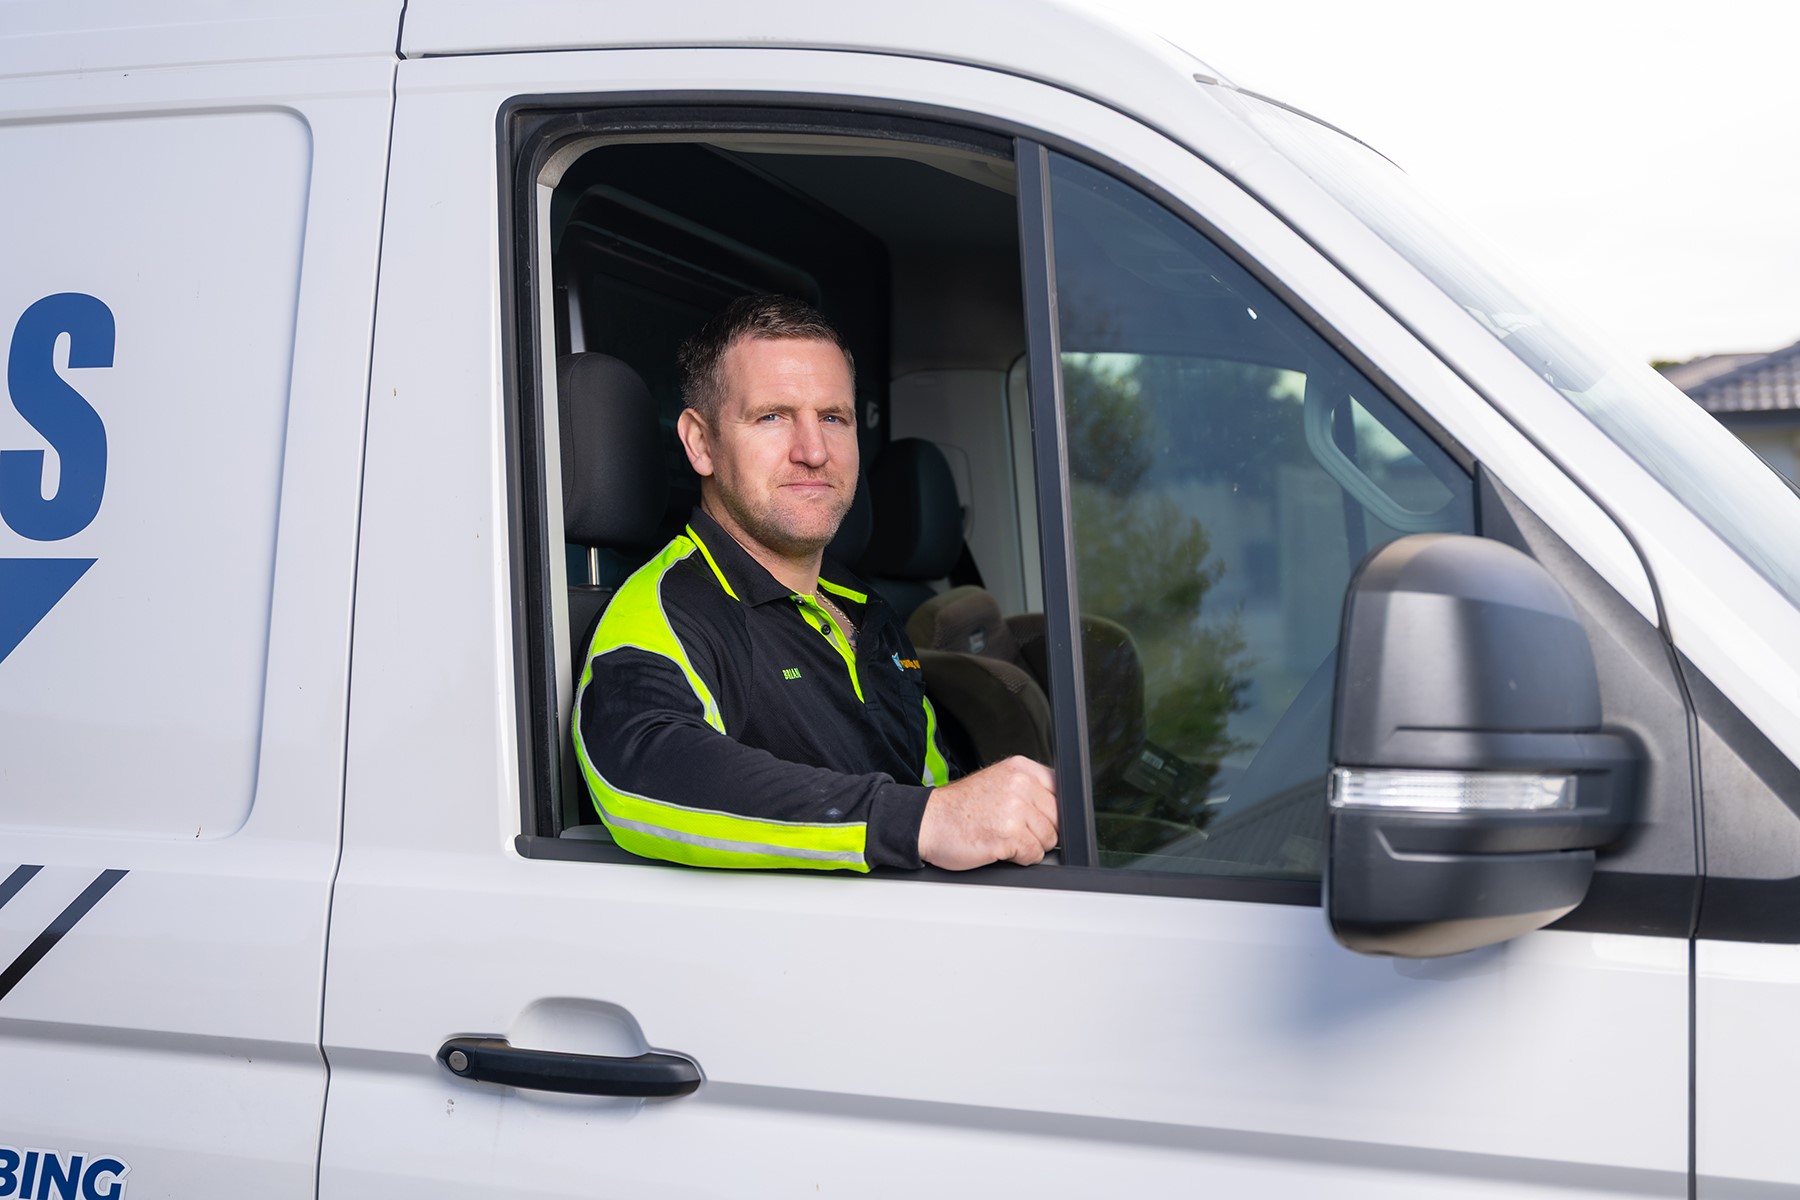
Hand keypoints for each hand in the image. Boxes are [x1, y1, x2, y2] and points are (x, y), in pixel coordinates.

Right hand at [918, 756, 1058, 869]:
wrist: (927, 821)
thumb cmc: (959, 807)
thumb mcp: (997, 782)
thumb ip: (1029, 789)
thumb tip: (1058, 810)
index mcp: (1020, 768)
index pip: (1062, 790)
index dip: (1053, 811)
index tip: (1040, 818)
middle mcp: (1020, 784)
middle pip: (1058, 818)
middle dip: (1042, 830)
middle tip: (1015, 830)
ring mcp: (1015, 809)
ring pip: (1049, 839)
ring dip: (1029, 845)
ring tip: (1003, 837)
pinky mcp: (1009, 834)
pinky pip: (1034, 855)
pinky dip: (1019, 858)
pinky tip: (999, 847)